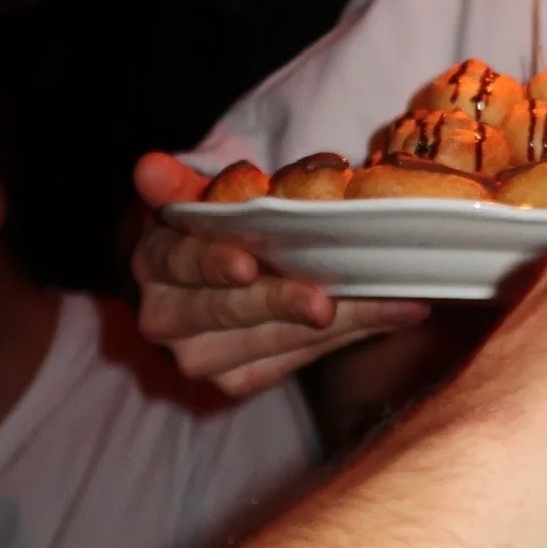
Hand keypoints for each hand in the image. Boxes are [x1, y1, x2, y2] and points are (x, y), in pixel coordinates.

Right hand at [131, 153, 428, 396]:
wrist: (197, 284)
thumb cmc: (208, 232)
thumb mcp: (193, 202)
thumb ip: (180, 187)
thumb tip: (149, 167)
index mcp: (154, 264)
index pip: (181, 262)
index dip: (214, 263)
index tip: (248, 264)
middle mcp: (167, 320)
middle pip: (230, 310)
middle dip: (282, 303)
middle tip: (328, 301)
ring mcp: (201, 357)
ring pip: (272, 342)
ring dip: (341, 322)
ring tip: (397, 302)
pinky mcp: (236, 381)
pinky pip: (296, 361)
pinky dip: (352, 336)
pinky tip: (394, 314)